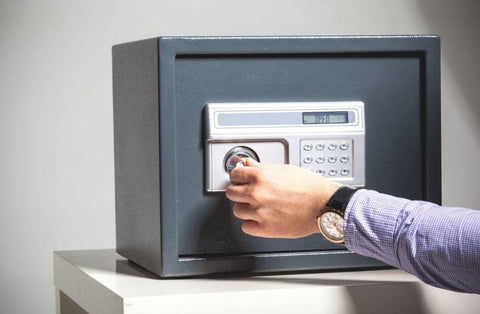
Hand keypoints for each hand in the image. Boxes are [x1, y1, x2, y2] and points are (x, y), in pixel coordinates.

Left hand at [226, 158, 341, 238]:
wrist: (324, 204)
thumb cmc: (309, 187)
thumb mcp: (284, 169)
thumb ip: (262, 167)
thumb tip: (248, 164)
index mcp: (260, 176)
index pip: (234, 175)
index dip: (237, 177)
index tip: (239, 180)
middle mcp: (257, 194)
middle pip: (231, 193)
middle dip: (238, 192)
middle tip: (246, 193)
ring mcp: (260, 212)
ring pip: (237, 211)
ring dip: (245, 208)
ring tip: (257, 207)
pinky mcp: (266, 228)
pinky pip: (246, 227)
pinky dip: (252, 224)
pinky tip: (261, 218)